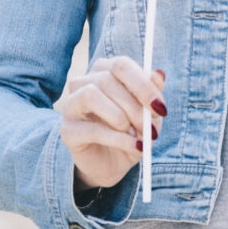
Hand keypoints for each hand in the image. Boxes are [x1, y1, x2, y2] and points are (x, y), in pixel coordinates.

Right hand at [55, 56, 166, 193]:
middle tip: (150, 127)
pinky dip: (118, 139)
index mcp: (105, 71)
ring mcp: (71, 105)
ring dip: (120, 117)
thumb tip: (158, 74)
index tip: (160, 106)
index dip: (142, 85)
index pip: (121, 65)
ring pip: (91, 95)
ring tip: (135, 134)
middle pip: (108, 80)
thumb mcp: (149, 113)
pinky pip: (92, 129)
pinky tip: (133, 146)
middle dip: (134, 107)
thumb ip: (153, 93)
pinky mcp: (67, 131)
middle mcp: (84, 82)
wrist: (113, 163)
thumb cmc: (132, 130)